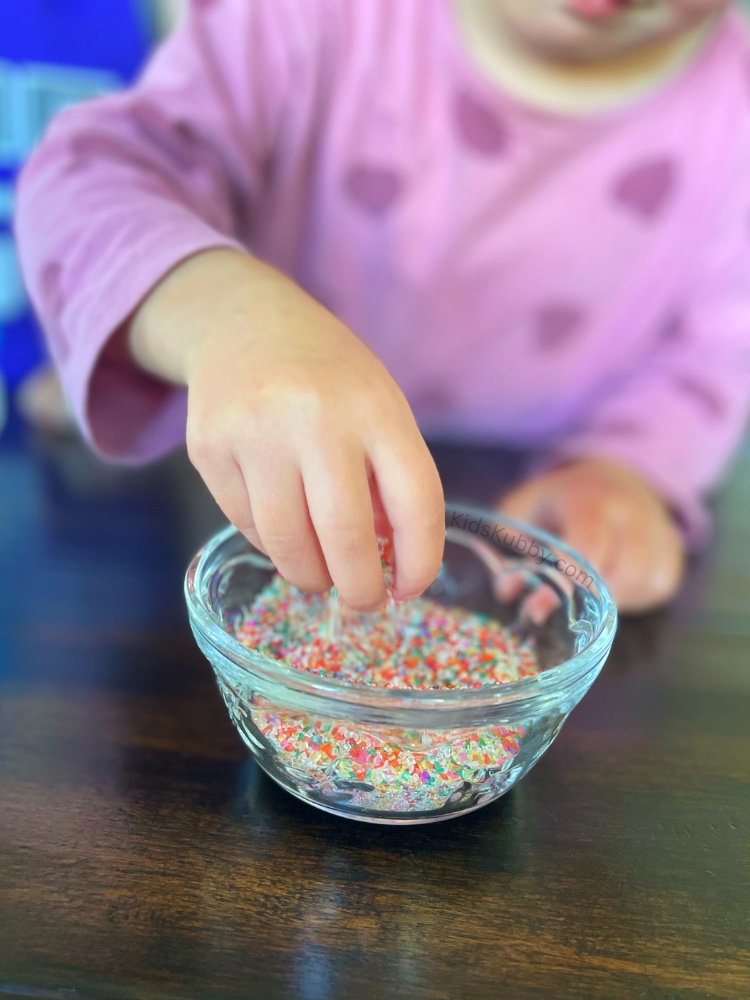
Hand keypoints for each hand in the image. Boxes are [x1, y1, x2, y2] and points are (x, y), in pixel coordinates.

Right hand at [130, 249, 444, 609]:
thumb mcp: (377, 406)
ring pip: (287, 544)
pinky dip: (272, 543)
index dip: (420, 561)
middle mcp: (315, 418)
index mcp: (375, 407)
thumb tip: (388, 562)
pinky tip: (284, 526)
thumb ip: (390, 478)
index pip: (415, 502)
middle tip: (363, 601)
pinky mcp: (209, 449)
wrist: (243, 321)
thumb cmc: (328, 376)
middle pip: (345, 537)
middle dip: (359, 588)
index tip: (411, 589)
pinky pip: (247, 526)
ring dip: (311, 576)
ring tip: (321, 574)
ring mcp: (255, 433)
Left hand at [498, 458, 684, 613]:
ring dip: (612, 599)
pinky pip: (661, 586)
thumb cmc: (556, 504)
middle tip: (555, 606)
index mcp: (591, 497)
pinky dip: (635, 597)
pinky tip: (610, 587)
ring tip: (584, 590)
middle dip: (586, 598)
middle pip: (624, 571)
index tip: (536, 609)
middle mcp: (634, 510)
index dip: (563, 585)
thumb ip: (511, 548)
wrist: (607, 478)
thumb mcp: (521, 512)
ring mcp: (659, 528)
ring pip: (646, 582)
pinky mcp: (673, 548)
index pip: (587, 548)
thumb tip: (509, 590)